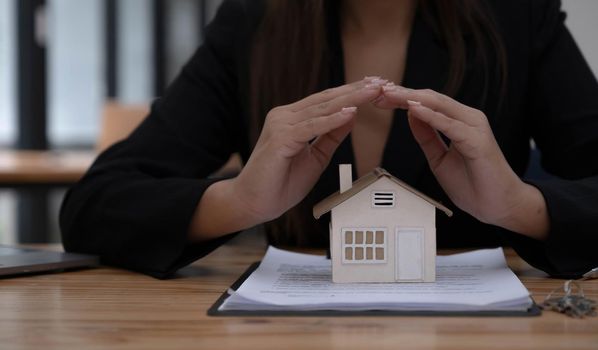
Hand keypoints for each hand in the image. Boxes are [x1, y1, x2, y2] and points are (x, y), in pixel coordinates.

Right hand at [232, 78, 386, 222]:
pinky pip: (311, 127)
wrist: (253, 203)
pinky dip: (332, 120)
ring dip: (350, 99)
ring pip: (321, 109)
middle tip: (381, 82)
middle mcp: (284, 116)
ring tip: (373, 91)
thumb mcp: (316, 157)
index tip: (376, 86)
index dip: (352, 92)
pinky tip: (350, 113)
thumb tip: (351, 115)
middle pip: (326, 99)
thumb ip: (331, 136)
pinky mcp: (280, 139)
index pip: (326, 100)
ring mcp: (281, 125)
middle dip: (356, 90)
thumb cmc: (279, 183)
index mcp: (292, 118)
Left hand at [374, 84, 548, 238]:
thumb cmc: (473, 183)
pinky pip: (450, 125)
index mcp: (459, 121)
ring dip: (412, 99)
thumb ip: (426, 136)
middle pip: (430, 98)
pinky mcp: (477, 141)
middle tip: (378, 90)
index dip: (402, 97)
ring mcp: (474, 127)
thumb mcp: (438, 158)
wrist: (498, 206)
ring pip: (439, 105)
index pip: (427, 102)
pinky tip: (413, 110)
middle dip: (402, 94)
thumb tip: (410, 114)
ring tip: (390, 94)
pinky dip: (431, 116)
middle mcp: (468, 118)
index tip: (379, 95)